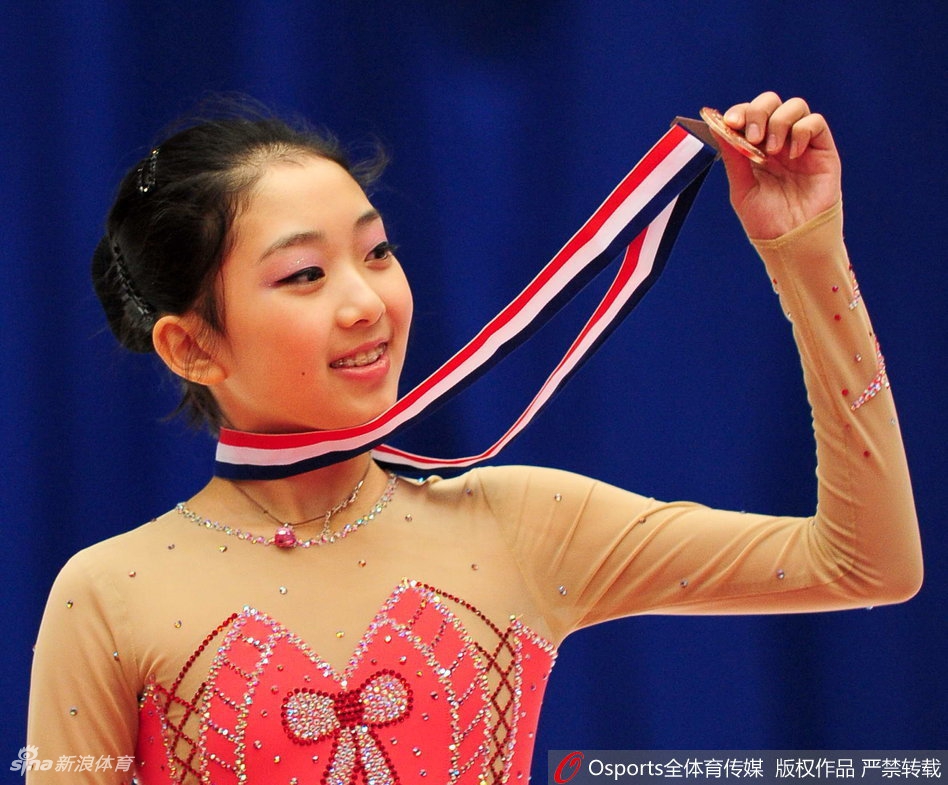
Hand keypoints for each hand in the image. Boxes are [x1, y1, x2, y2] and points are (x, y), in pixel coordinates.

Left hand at [718, 92, 841, 239]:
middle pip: (771, 103)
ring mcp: (800, 144)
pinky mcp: (822, 150)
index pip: (748, 115)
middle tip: (752, 137)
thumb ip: (733, 157)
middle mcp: (778, 142)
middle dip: (758, 112)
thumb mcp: (742, 188)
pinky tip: (791, 155)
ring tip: (773, 151)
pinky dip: (801, 131)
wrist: (791, 242)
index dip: (740, 112)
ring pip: (794, 106)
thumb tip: (717, 125)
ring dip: (779, 121)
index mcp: (755, 149)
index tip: (730, 122)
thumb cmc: (766, 222)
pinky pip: (815, 122)